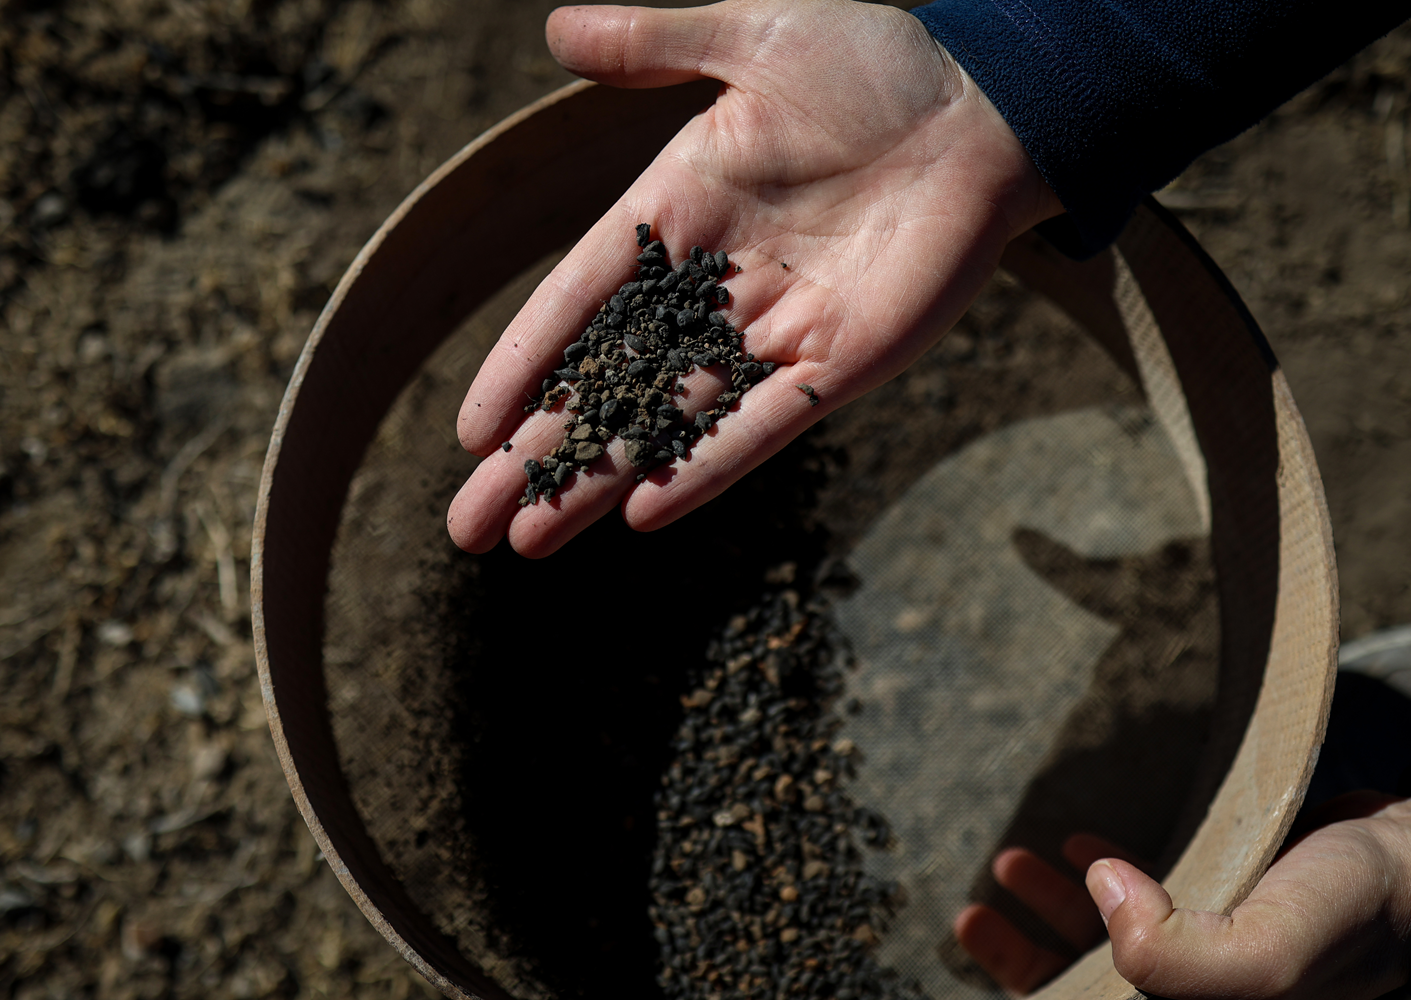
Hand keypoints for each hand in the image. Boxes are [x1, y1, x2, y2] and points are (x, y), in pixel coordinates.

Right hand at [447, 0, 1060, 556]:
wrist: (987, 108)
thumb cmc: (875, 65)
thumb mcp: (755, 36)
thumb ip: (656, 44)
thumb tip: (557, 28)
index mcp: (674, 212)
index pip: (576, 302)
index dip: (521, 364)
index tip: (469, 432)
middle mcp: (709, 287)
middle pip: (604, 386)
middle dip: (538, 457)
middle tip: (468, 527)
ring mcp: (770, 334)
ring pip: (667, 421)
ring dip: (598, 481)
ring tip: (526, 542)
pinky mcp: (834, 366)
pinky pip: (760, 430)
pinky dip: (706, 470)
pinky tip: (641, 514)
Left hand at [958, 794, 1410, 997]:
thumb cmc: (1361, 907)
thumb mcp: (1275, 944)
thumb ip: (1189, 956)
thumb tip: (1104, 896)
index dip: (1036, 990)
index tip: (977, 942)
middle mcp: (1204, 997)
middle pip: (1091, 990)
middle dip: (1025, 955)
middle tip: (973, 914)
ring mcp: (1211, 959)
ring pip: (1108, 947)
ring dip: (1052, 909)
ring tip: (1011, 866)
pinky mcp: (1221, 912)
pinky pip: (1145, 906)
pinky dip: (1102, 876)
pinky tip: (1077, 847)